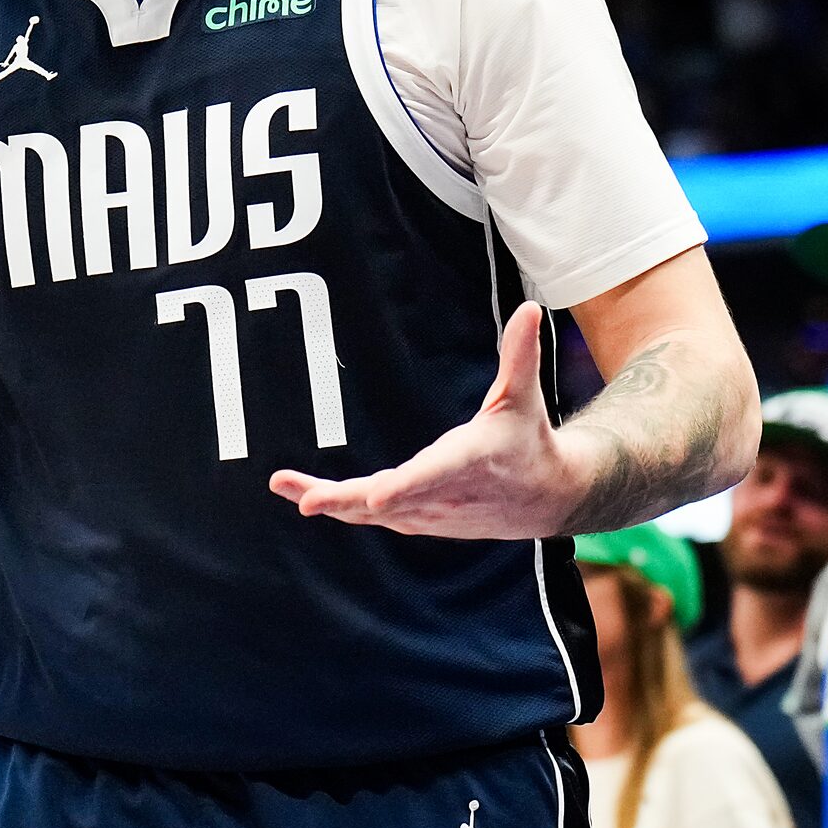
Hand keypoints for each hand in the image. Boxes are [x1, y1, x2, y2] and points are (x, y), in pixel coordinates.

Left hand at [271, 304, 577, 539]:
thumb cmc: (528, 440)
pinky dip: (338, 506)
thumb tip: (529, 308)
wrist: (544, 498)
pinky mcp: (416, 519)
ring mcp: (428, 512)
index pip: (434, 475)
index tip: (376, 496)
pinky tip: (302, 494)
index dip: (404, 488)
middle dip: (346, 499)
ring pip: (371, 511)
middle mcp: (445, 493)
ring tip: (283, 484)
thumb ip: (520, 355)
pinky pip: (370, 515)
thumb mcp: (524, 397)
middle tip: (307, 500)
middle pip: (390, 500)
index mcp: (471, 460)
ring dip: (328, 500)